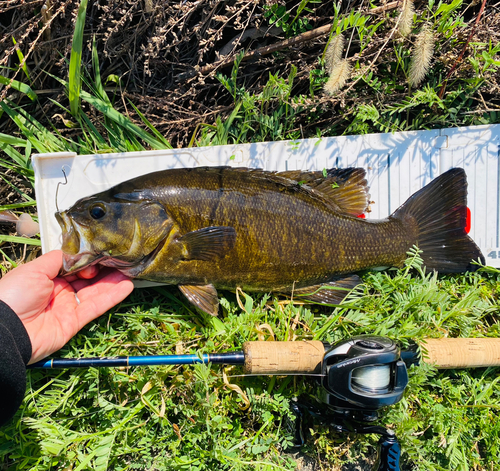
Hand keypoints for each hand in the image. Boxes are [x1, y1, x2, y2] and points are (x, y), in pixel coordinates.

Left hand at [0, 250, 133, 363]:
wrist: (5, 331)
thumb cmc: (12, 297)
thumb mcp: (34, 269)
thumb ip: (58, 259)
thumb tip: (76, 253)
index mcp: (47, 278)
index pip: (74, 266)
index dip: (88, 259)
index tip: (101, 252)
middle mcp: (58, 292)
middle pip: (87, 278)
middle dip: (104, 269)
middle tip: (121, 260)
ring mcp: (67, 307)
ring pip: (95, 292)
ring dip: (113, 282)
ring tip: (129, 271)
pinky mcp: (74, 322)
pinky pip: (96, 307)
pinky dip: (112, 297)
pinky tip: (126, 286)